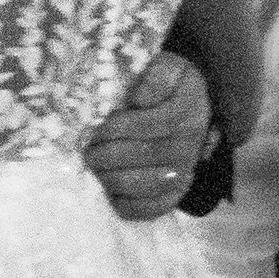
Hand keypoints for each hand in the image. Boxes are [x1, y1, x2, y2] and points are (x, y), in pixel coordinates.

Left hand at [83, 47, 211, 221]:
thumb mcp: (167, 68)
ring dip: (110, 178)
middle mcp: (188, 149)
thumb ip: (156, 77)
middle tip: (87, 151)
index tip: (96, 129)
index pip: (147, 126)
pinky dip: (124, 204)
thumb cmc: (169, 85)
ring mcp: (182, 176)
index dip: (117, 129)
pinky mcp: (172, 196)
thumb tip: (140, 100)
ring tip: (94, 167)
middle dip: (107, 155)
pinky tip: (108, 190)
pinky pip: (147, 210)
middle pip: (143, 157)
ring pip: (142, 185)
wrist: (191, 107)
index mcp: (185, 116)